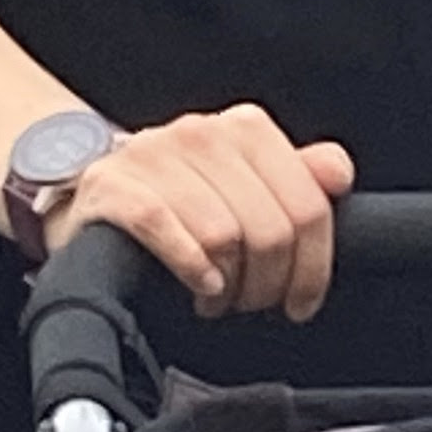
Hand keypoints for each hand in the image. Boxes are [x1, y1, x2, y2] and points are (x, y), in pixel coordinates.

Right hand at [44, 106, 353, 322]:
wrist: (93, 199)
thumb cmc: (180, 202)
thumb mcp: (243, 188)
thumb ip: (297, 179)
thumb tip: (337, 174)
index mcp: (246, 129)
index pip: (308, 205)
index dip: (314, 266)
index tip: (301, 300)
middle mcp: (201, 132)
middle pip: (270, 228)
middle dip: (268, 283)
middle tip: (251, 302)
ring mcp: (153, 155)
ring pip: (223, 235)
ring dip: (227, 285)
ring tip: (216, 297)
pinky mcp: (111, 185)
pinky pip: (164, 227)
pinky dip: (189, 266)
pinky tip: (197, 284)